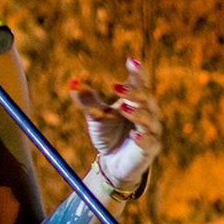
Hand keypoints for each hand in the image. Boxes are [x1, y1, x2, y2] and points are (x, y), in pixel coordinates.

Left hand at [70, 57, 161, 189]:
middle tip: (117, 87)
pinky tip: (133, 135)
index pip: (141, 82)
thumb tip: (72, 82)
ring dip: (137, 112)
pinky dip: (143, 138)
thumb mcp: (95, 116)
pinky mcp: (151, 149)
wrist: (112, 163)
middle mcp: (149, 113)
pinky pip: (151, 142)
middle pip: (147, 97)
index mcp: (137, 100)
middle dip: (134, 91)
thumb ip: (87, 100)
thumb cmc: (108, 135)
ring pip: (149, 118)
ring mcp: (152, 131)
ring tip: (123, 107)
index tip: (130, 60)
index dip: (138, 71)